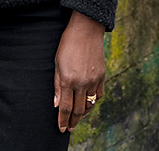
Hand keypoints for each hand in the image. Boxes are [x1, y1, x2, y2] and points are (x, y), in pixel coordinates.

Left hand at [54, 9, 105, 132]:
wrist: (86, 30)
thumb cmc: (67, 44)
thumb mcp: (57, 62)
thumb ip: (57, 85)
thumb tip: (56, 105)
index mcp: (68, 80)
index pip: (65, 107)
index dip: (62, 120)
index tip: (61, 129)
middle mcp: (81, 83)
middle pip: (77, 110)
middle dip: (72, 121)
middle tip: (69, 128)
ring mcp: (93, 81)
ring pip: (89, 105)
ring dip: (83, 114)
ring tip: (77, 119)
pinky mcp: (102, 77)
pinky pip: (98, 96)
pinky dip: (93, 103)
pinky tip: (88, 104)